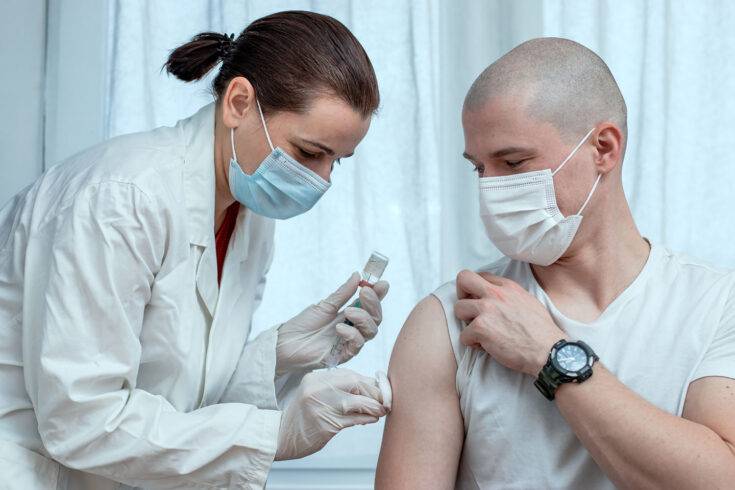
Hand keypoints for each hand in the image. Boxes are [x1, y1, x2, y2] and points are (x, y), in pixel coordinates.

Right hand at [275, 369, 389, 460]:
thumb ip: (339, 388)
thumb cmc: (304, 415)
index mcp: (316, 378)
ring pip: (357, 402)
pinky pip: (353, 419)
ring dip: (374, 407)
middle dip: (375, 392)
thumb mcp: (316, 394)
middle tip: (385, 401)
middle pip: (356, 384)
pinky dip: (367, 418)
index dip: (371, 382)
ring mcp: (320, 407)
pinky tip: (372, 419)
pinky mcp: (325, 425)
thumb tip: (373, 388)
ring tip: (381, 410)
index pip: (351, 375)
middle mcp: (317, 389)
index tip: (381, 390)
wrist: (280, 436)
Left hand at [276, 272, 388, 375]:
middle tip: (365, 292)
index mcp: (350, 314)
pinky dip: (352, 333)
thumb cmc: (304, 325)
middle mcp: (353, 328)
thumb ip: (343, 293)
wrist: (286, 343)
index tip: (382, 283)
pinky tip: (339, 327)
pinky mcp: (344, 355)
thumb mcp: (325, 305)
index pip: (370, 304)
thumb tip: (357, 275)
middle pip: (376, 317)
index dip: (379, 294)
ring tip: (348, 311)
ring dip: (363, 317)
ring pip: (371, 330)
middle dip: (374, 303)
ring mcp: (350, 341)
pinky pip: (358, 344)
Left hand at [453, 270, 566, 374]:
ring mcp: (487, 309)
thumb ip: (510, 296)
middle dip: (461, 294)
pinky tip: (487, 347)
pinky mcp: (481, 328)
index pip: (481, 276)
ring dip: (467, 323)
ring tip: (481, 333)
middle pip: (463, 279)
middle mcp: (496, 294)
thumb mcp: (528, 302)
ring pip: (458, 309)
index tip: (479, 301)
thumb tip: (497, 298)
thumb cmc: (542, 332)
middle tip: (469, 310)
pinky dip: (472, 343)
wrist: (549, 351)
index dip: (476, 289)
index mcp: (508, 287)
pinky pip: (464, 335)